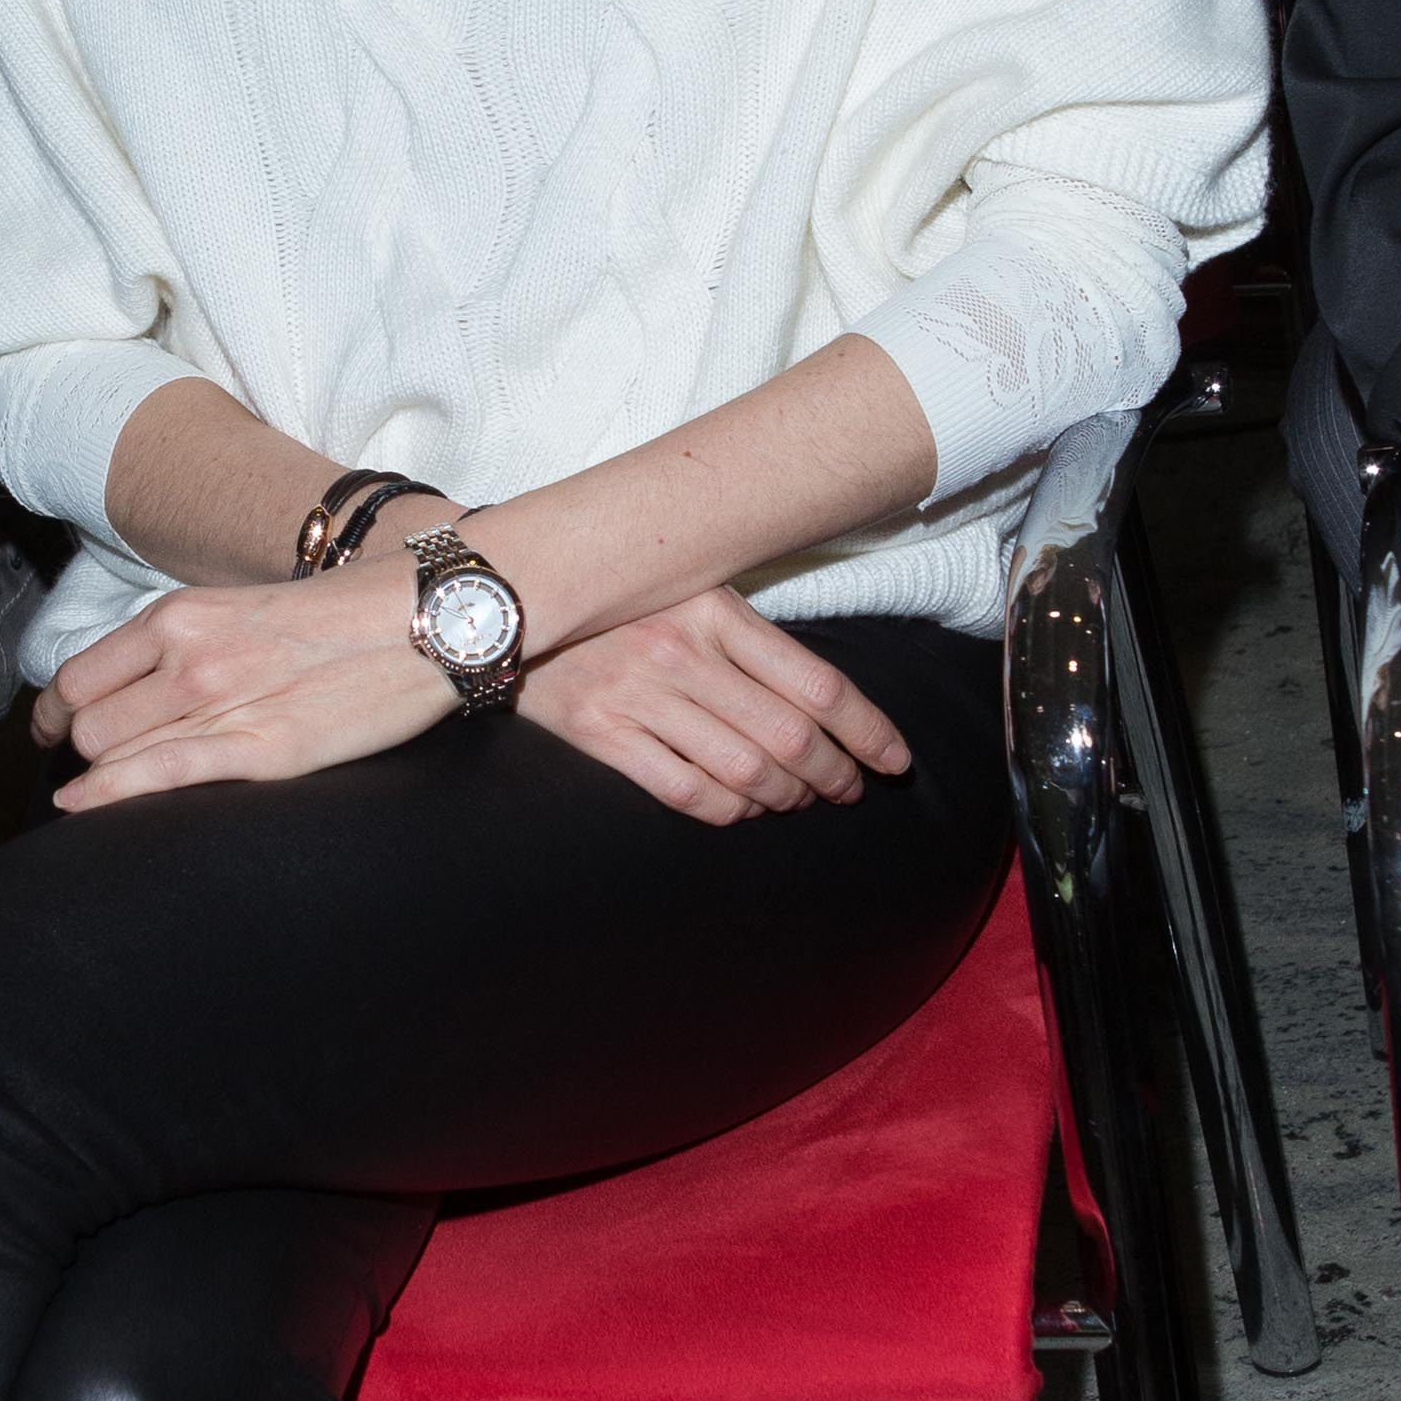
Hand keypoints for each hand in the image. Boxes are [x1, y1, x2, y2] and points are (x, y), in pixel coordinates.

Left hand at [32, 558, 455, 812]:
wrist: (423, 616)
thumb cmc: (343, 614)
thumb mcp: (245, 609)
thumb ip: (189, 643)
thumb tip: (141, 687)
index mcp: (183, 615)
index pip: (79, 675)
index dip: (55, 713)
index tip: (53, 732)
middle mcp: (190, 653)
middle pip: (85, 721)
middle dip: (76, 750)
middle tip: (88, 768)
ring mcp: (223, 700)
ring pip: (111, 750)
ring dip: (95, 775)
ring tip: (98, 793)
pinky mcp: (264, 748)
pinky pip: (161, 774)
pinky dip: (109, 794)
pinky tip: (83, 806)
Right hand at [517, 590, 909, 825]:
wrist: (505, 605)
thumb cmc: (615, 601)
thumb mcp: (685, 590)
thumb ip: (745, 633)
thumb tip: (823, 697)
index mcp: (713, 607)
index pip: (817, 683)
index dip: (869, 730)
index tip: (896, 759)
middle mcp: (679, 650)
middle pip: (790, 735)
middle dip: (835, 774)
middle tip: (850, 788)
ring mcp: (638, 694)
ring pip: (745, 770)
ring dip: (787, 797)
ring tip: (800, 800)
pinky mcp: (599, 734)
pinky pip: (687, 792)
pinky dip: (731, 810)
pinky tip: (747, 808)